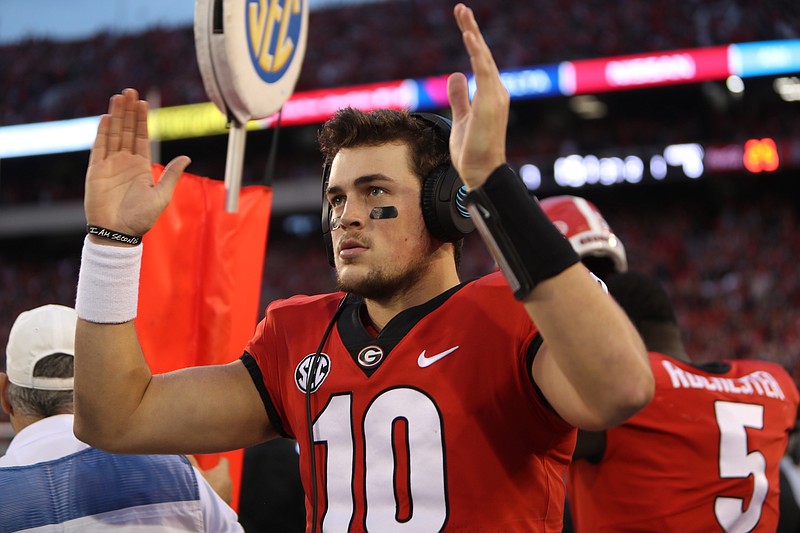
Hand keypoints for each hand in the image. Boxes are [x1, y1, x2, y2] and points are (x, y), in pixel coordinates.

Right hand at [84, 88, 189, 238]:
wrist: (119, 233)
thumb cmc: (141, 218)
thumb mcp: (162, 195)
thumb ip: (171, 175)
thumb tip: (187, 157)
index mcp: (141, 167)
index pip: (142, 137)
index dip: (142, 120)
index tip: (143, 102)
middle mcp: (125, 162)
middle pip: (127, 131)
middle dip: (128, 111)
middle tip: (130, 91)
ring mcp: (110, 165)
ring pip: (113, 134)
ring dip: (116, 116)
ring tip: (119, 97)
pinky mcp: (96, 171)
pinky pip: (99, 148)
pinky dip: (103, 132)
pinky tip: (106, 117)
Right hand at [188, 455, 233, 504]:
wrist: (200, 514)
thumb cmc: (198, 492)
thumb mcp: (192, 473)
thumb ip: (189, 461)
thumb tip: (185, 452)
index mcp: (222, 473)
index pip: (225, 461)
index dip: (218, 460)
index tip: (214, 459)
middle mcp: (228, 484)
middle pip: (223, 476)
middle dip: (214, 476)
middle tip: (203, 477)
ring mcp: (228, 497)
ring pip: (222, 489)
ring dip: (214, 489)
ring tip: (202, 491)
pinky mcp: (225, 508)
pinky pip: (221, 500)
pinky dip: (214, 499)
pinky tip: (205, 502)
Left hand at [447, 3, 508, 188]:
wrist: (480, 173)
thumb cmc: (473, 151)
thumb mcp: (461, 118)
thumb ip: (459, 97)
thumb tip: (456, 74)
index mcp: (490, 95)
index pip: (479, 61)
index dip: (471, 41)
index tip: (462, 21)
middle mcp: (497, 91)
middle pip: (482, 53)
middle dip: (471, 29)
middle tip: (460, 8)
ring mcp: (495, 96)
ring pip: (483, 57)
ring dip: (472, 34)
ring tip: (462, 13)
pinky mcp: (490, 102)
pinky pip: (484, 71)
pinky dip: (476, 52)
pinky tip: (468, 35)